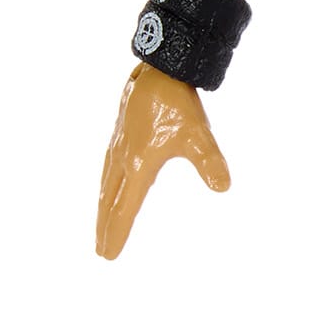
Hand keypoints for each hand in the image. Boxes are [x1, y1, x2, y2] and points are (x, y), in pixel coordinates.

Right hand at [95, 62, 230, 258]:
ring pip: (106, 185)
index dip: (118, 232)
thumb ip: (210, 163)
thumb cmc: (178, 103)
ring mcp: (118, 146)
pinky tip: (108, 187)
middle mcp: (122, 158)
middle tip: (101, 251)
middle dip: (105, 226)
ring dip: (103, 208)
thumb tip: (223, 188)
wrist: (160, 69)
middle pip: (109, 201)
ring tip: (100, 226)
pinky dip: (105, 187)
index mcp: (138, 165)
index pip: (125, 208)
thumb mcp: (199, 136)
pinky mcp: (120, 136)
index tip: (109, 253)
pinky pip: (108, 169)